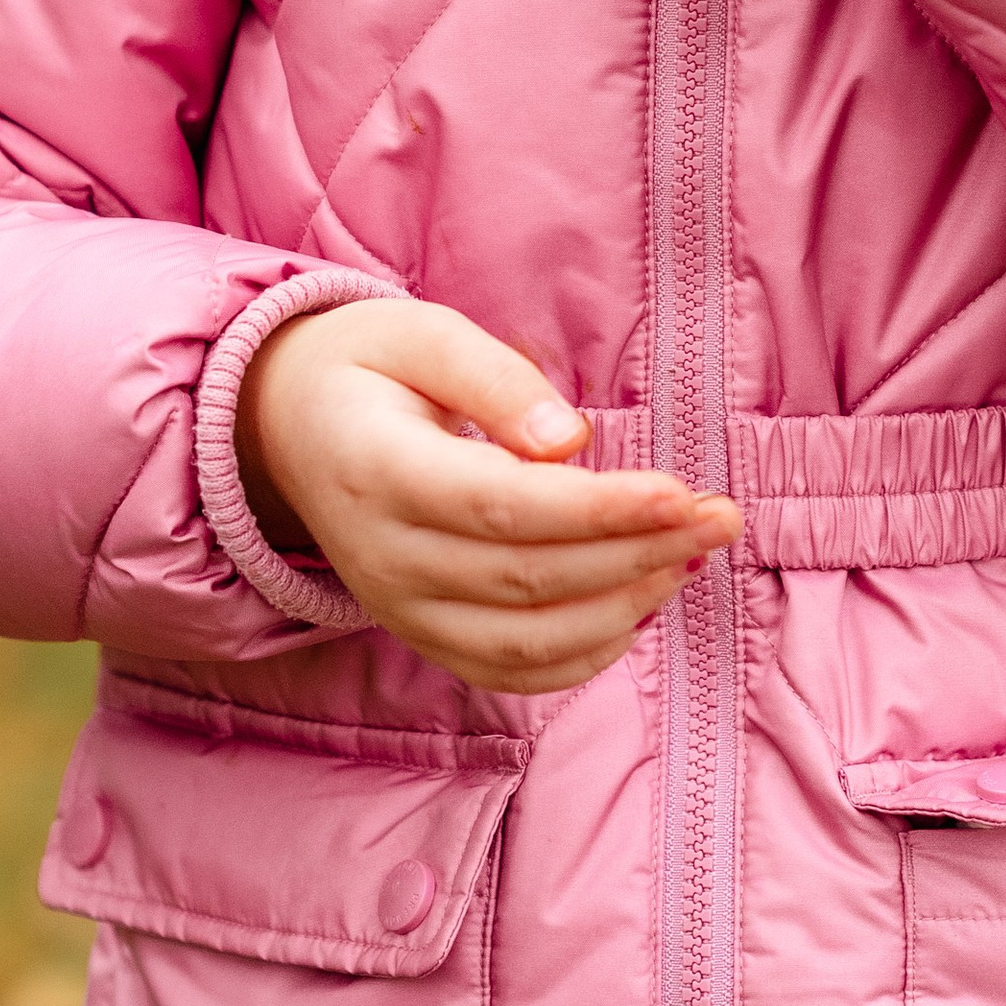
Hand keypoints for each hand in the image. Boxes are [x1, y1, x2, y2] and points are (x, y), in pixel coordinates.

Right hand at [236, 297, 739, 691]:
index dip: (597, 510)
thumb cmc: (365, 367)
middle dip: (638, 553)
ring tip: (694, 555)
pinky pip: (509, 672)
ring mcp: (398, 608)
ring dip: (626, 606)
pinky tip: (641, 603)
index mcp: (377, 470)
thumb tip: (571, 440)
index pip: (501, 507)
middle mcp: (384, 556)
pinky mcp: (419, 634)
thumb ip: (493, 377)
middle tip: (720, 517)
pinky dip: (585, 652)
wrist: (285, 429)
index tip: (678, 492)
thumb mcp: (418, 334)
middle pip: (528, 578)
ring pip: (527, 641)